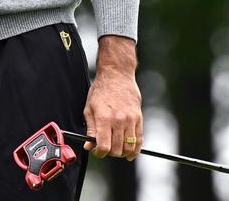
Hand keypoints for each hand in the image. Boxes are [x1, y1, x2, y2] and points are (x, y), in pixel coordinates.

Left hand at [83, 35, 142, 160]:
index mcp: (104, 118)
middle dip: (110, 153)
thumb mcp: (89, 108)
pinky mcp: (139, 118)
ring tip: (116, 150)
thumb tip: (89, 146)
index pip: (104, 146)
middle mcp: (118, 120)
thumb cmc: (100, 91)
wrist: (117, 76)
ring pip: (129, 147)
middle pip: (117, 149)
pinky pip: (140, 140)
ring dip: (122, 153)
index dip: (99, 153)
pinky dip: (135, 150)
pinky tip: (130, 153)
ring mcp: (130, 120)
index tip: (97, 151)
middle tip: (106, 149)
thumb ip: (90, 129)